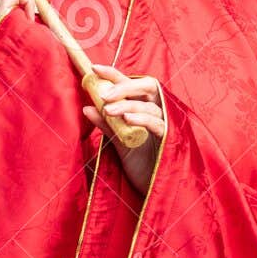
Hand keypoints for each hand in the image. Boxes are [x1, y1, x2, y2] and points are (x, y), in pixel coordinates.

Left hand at [84, 63, 164, 194]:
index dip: (114, 74)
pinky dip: (142, 119)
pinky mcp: (169, 139)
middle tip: (104, 94)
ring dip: (127, 105)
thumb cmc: (139, 163)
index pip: (130, 85)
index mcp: (144, 108)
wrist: (154, 189)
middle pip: (146, 87)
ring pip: (148, 105)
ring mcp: (165, 123)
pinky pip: (157, 123)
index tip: (94, 68)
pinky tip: (128, 119)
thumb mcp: (119, 141)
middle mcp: (157, 111)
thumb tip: (87, 107)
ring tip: (108, 109)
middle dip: (125, 86)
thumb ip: (106, 124)